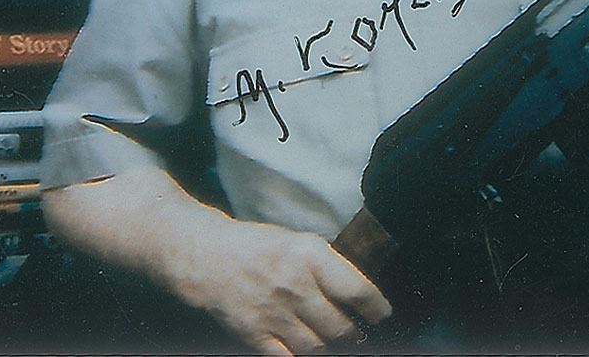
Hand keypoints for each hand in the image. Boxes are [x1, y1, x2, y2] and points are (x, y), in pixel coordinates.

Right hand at [166, 216, 392, 355]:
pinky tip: (307, 350)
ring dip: (331, 347)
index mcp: (309, 255)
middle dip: (354, 333)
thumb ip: (327, 267)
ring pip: (318, 347)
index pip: (356, 289)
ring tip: (334, 342)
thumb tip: (358, 295)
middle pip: (340, 325)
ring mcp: (273, 313)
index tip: (381, 314)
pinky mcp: (254, 334)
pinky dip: (302, 356)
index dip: (375, 307)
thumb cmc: (258, 247)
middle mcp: (294, 285)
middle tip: (357, 333)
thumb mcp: (299, 242)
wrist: (208, 258)